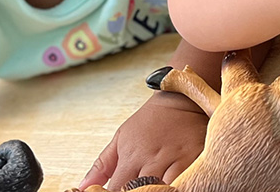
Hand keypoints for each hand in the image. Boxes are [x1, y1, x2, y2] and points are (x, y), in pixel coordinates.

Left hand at [80, 91, 207, 190]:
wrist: (180, 97)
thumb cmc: (150, 120)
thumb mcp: (121, 138)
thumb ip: (102, 165)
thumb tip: (83, 186)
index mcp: (131, 156)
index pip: (117, 189)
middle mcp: (152, 159)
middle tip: (135, 190)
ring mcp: (175, 159)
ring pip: (164, 189)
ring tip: (153, 189)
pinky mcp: (196, 158)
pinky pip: (187, 181)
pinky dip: (179, 186)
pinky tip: (173, 186)